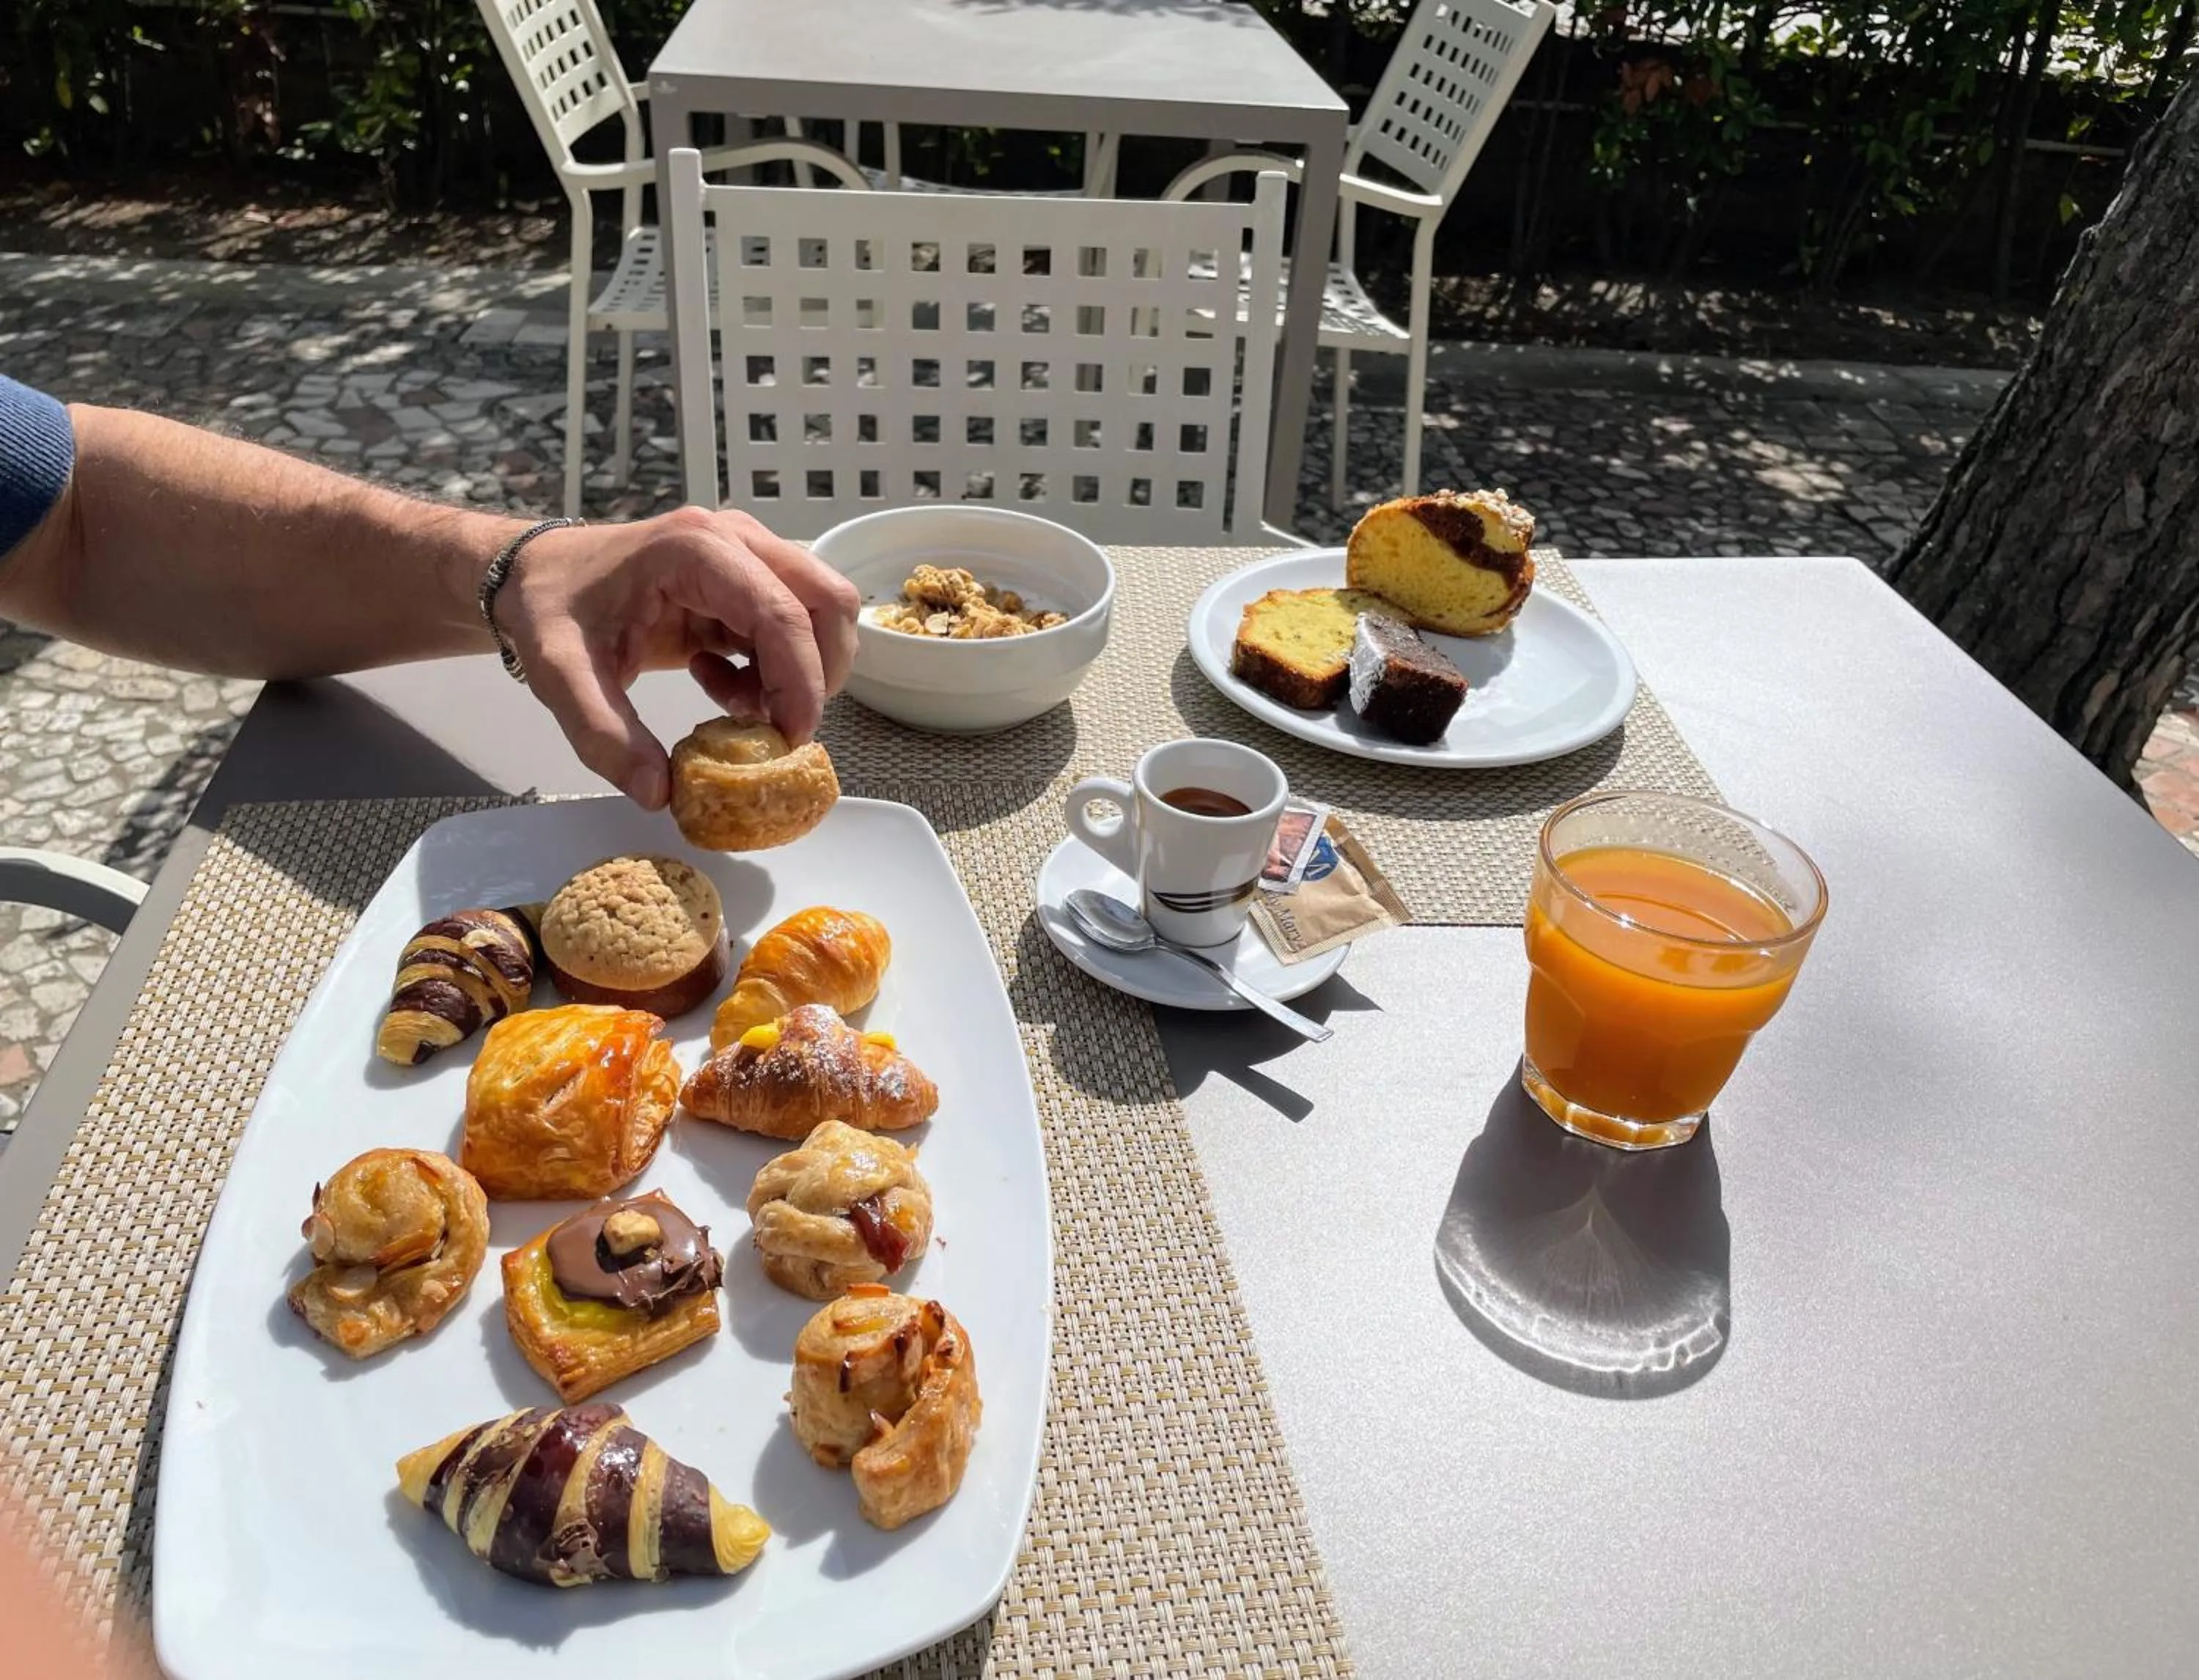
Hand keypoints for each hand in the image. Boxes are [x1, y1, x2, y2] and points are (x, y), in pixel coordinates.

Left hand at [496, 506, 859, 808]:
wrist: (532, 575)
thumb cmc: (547, 611)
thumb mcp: (561, 676)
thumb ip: (605, 735)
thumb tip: (659, 793)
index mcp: (695, 549)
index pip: (782, 613)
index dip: (799, 682)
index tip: (787, 741)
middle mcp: (734, 539)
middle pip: (827, 601)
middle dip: (817, 674)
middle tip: (775, 726)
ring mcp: (746, 552)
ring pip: (822, 611)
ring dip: (798, 671)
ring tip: (735, 700)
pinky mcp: (746, 577)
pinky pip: (794, 624)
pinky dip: (776, 667)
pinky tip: (718, 680)